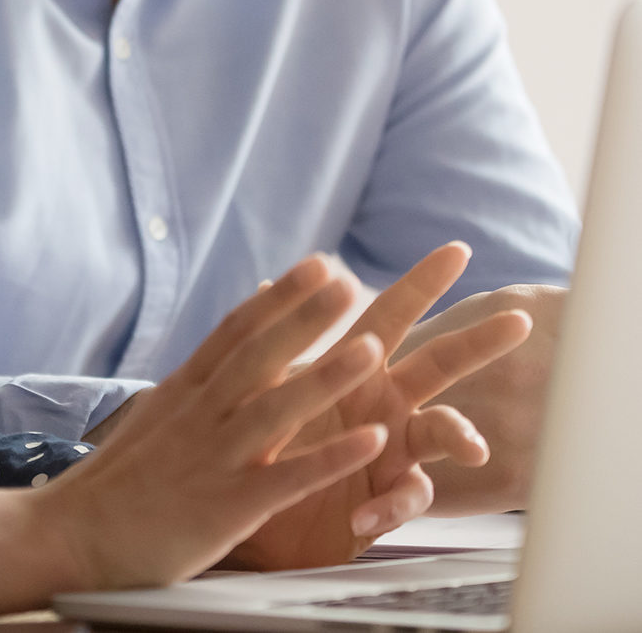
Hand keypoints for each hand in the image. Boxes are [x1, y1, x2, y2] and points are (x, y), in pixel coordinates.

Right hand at [0, 254, 396, 610]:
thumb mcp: (152, 421)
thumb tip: (213, 361)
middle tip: (348, 279)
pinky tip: (373, 442)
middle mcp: (198, 415)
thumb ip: (190, 392)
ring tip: (373, 347)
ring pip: (276, 408)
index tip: (318, 265)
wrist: (70, 535)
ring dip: (326, 376)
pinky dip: (330, 457)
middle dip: (305, 317)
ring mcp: (213, 458)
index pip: (235, 332)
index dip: (279, 297)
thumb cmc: (113, 485)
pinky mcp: (226, 506)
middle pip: (257, 355)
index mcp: (182, 392)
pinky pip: (288, 478)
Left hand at [226, 243, 533, 569]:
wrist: (247, 508)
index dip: (421, 284)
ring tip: (472, 447)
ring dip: (460, 433)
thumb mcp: (266, 389)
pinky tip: (362, 517)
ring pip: (445, 432)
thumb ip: (279, 345)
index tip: (457, 249)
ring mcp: (393, 450)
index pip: (391, 316)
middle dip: (478, 343)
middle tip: (518, 320)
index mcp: (354, 367)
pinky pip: (405, 499)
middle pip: (440, 364)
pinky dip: (388, 507)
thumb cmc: (268, 442)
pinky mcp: (386, 499)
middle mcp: (384, 403)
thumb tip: (269, 284)